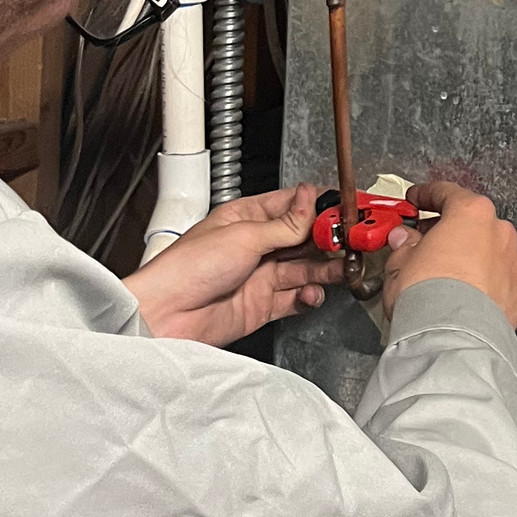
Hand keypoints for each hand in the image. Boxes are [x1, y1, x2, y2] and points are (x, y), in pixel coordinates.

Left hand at [129, 184, 333, 346]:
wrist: (167, 315)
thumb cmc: (189, 268)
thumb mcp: (244, 236)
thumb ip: (285, 225)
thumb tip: (311, 200)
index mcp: (247, 218)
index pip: (292, 206)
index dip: (319, 207)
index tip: (344, 210)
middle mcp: (256, 245)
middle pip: (303, 238)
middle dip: (328, 239)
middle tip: (349, 242)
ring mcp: (260, 276)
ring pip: (305, 268)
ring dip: (326, 268)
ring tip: (343, 269)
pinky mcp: (262, 305)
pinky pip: (295, 298)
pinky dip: (309, 296)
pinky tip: (313, 293)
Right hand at [382, 179, 516, 327]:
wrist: (453, 338)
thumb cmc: (427, 295)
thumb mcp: (400, 263)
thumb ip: (404, 245)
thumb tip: (404, 240)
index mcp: (471, 214)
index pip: (448, 193)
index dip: (427, 195)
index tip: (416, 199)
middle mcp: (499, 232)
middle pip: (473, 222)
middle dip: (450, 229)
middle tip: (426, 241)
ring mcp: (514, 262)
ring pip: (491, 251)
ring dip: (472, 256)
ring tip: (449, 275)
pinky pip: (502, 279)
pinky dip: (488, 283)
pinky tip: (469, 296)